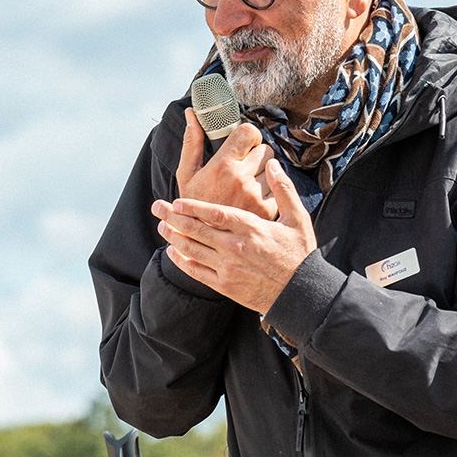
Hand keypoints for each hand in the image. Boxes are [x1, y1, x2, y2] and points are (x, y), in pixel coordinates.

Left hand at [151, 158, 317, 313]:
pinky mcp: (224, 285)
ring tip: (161, 226)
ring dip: (173, 237)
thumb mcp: (298, 218)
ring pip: (192, 250)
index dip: (192, 207)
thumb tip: (274, 164)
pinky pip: (196, 272)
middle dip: (173, 217)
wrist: (300, 293)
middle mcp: (235, 247)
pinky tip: (173, 252)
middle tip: (157, 207)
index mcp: (251, 228)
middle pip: (196, 230)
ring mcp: (227, 268)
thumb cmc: (300, 255)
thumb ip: (284, 190)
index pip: (215, 214)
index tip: (176, 200)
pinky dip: (182, 261)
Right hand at [176, 111, 277, 220]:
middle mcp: (241, 178)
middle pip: (265, 149)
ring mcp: (256, 194)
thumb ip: (192, 143)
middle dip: (256, 154)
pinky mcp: (267, 209)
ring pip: (274, 168)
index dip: (247, 136)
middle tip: (244, 166)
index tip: (243, 144)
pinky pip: (278, 188)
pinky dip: (269, 190)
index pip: (249, 132)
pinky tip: (254, 198)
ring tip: (248, 184)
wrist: (202, 242)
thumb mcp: (187, 174)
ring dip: (264, 172)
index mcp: (222, 166)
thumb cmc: (192, 206)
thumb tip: (191, 114)